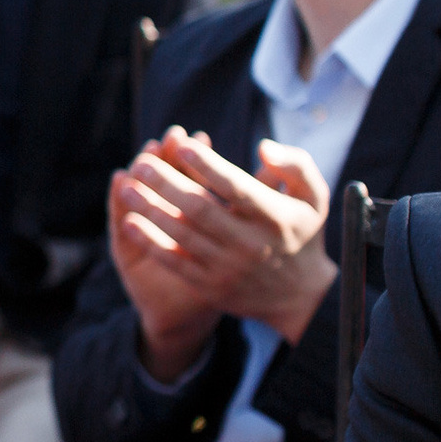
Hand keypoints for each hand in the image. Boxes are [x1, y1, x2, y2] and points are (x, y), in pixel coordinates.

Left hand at [112, 128, 336, 371]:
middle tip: (141, 162)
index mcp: (275, 217)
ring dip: (150, 209)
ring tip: (126, 186)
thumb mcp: (314, 197)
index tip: (182, 145)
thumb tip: (263, 147)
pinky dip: (150, 242)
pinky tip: (128, 223)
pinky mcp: (210, 286)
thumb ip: (295, 165)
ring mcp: (229, 268)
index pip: (236, 188)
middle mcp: (251, 244)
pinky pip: (175, 262)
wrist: (300, 296)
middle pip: (200, 209)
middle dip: (166, 183)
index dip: (208, 166)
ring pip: (182, 234)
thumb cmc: (301, 233)